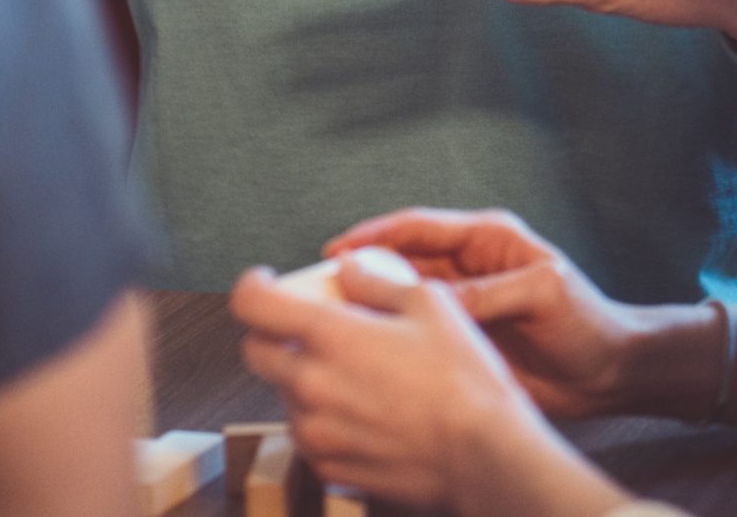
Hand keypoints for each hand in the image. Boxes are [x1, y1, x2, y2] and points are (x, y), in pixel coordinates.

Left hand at [231, 254, 590, 509]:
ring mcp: (316, 431)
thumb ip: (375, 281)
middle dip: (274, 334)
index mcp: (329, 337)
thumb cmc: (464, 383)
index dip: (252, 287)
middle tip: (310, 330)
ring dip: (304, 379)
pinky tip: (365, 411)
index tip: (265, 285)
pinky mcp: (329, 467)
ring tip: (355, 375)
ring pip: (284, 394)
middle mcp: (310, 385)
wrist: (484, 457)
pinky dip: (324, 418)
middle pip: (256, 352)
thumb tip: (348, 269)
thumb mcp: (429, 304)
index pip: (252, 304)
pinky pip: (308, 434)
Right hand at [325, 209, 640, 418]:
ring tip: (332, 319)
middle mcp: (468, 267)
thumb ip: (488, 293)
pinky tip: (366, 349)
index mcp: (487, 239)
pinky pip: (418, 334)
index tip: (336, 249)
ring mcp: (463, 305)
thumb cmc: (588, 323)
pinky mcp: (462, 340)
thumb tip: (434, 300)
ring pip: (403, 298)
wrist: (610, 373)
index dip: (375, 235)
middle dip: (361, 269)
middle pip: (401, 260)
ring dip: (371, 305)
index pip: (418, 227)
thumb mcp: (541, 294)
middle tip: (319, 288)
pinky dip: (390, 337)